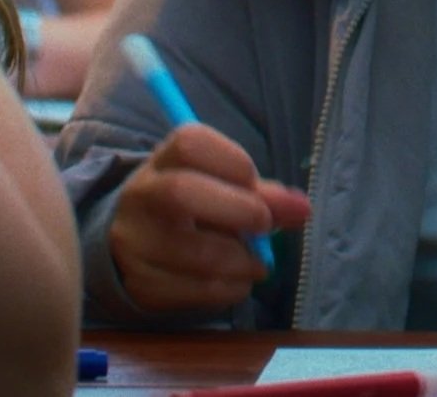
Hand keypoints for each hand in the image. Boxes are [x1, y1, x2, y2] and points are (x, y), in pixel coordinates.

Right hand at [107, 124, 308, 312]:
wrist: (136, 246)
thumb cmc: (193, 208)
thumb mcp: (220, 189)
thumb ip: (262, 194)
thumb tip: (302, 208)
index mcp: (163, 160)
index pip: (191, 144)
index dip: (234, 162)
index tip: (254, 182)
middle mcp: (140, 196)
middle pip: (181, 192)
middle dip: (237, 210)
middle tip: (264, 224)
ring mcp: (134, 243)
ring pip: (194, 253)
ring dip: (241, 262)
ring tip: (257, 263)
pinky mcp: (140, 285)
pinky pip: (193, 291)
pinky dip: (228, 289)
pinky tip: (236, 281)